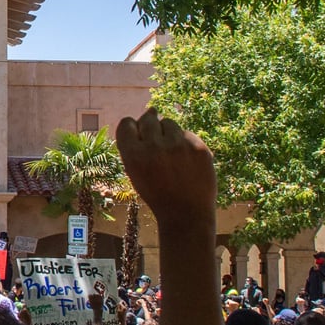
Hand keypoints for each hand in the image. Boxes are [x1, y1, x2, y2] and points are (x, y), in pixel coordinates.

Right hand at [116, 108, 215, 228]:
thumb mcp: (136, 172)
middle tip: (157, 144)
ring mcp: (179, 145)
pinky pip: (187, 134)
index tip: (137, 135)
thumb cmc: (158, 193)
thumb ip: (136, 145)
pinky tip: (185, 161)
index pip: (126, 123)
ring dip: (169, 133)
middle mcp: (155, 147)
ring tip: (172, 154)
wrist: (187, 213)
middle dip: (150, 126)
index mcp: (134, 155)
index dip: (131, 128)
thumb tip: (149, 112)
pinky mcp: (198, 147)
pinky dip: (185, 143)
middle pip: (148, 119)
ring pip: (169, 122)